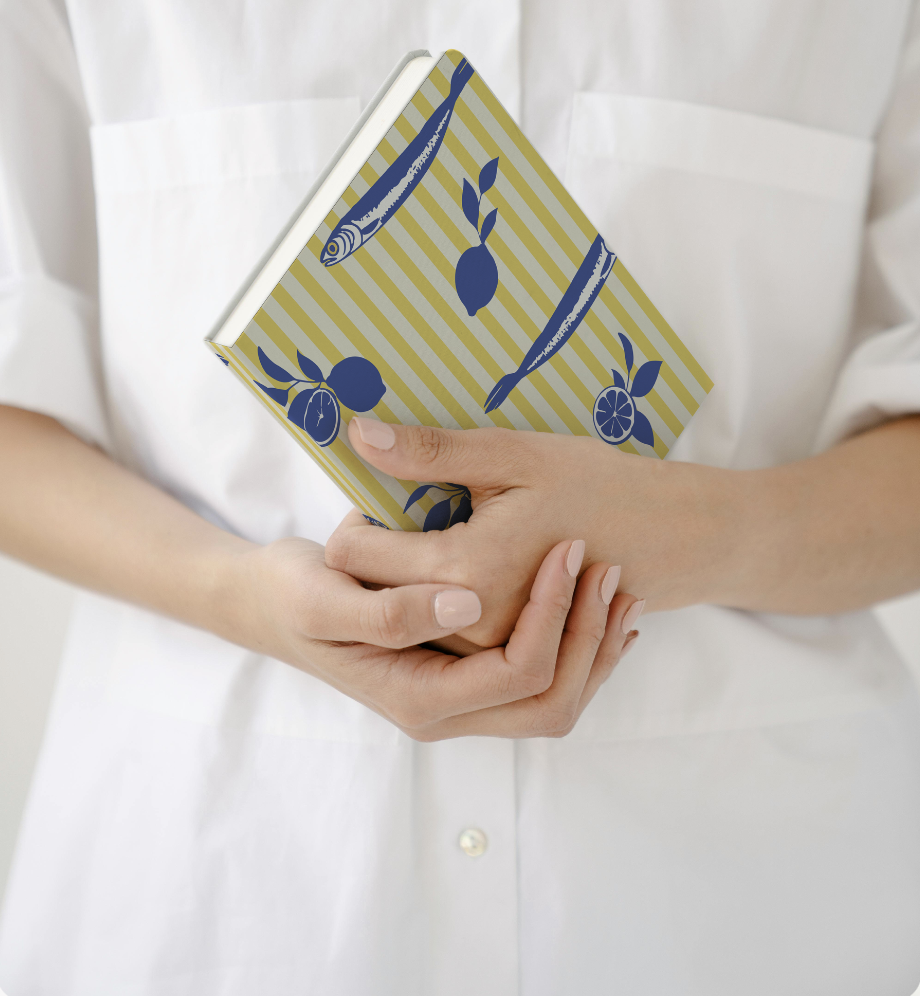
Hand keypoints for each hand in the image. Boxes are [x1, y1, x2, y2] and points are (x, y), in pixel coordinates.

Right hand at [219, 532, 634, 739]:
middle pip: (550, 703)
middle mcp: (445, 712)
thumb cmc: (290, 594)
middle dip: (590, 640)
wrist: (267, 603)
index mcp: (419, 697)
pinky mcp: (464, 675)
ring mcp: (457, 699)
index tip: (567, 550)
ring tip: (620, 585)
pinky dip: (579, 645)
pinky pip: (539, 680)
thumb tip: (464, 603)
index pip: (518, 674)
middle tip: (610, 569)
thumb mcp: (325, 595)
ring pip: (554, 699)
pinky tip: (598, 603)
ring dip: (594, 646)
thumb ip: (391, 608)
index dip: (553, 615)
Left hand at [327, 416, 742, 646]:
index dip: (355, 517)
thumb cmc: (594, 485)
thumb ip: (431, 452)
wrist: (667, 537)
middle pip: (371, 591)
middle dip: (372, 553)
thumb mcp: (512, 454)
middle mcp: (471, 624)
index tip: (379, 493)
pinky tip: (464, 563)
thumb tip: (357, 434)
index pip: (355, 553)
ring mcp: (489, 648)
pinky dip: (435, 599)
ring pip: (404, 617)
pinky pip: (442, 633)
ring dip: (402, 579)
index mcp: (465, 570)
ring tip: (434, 535)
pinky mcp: (504, 654)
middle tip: (403, 511)